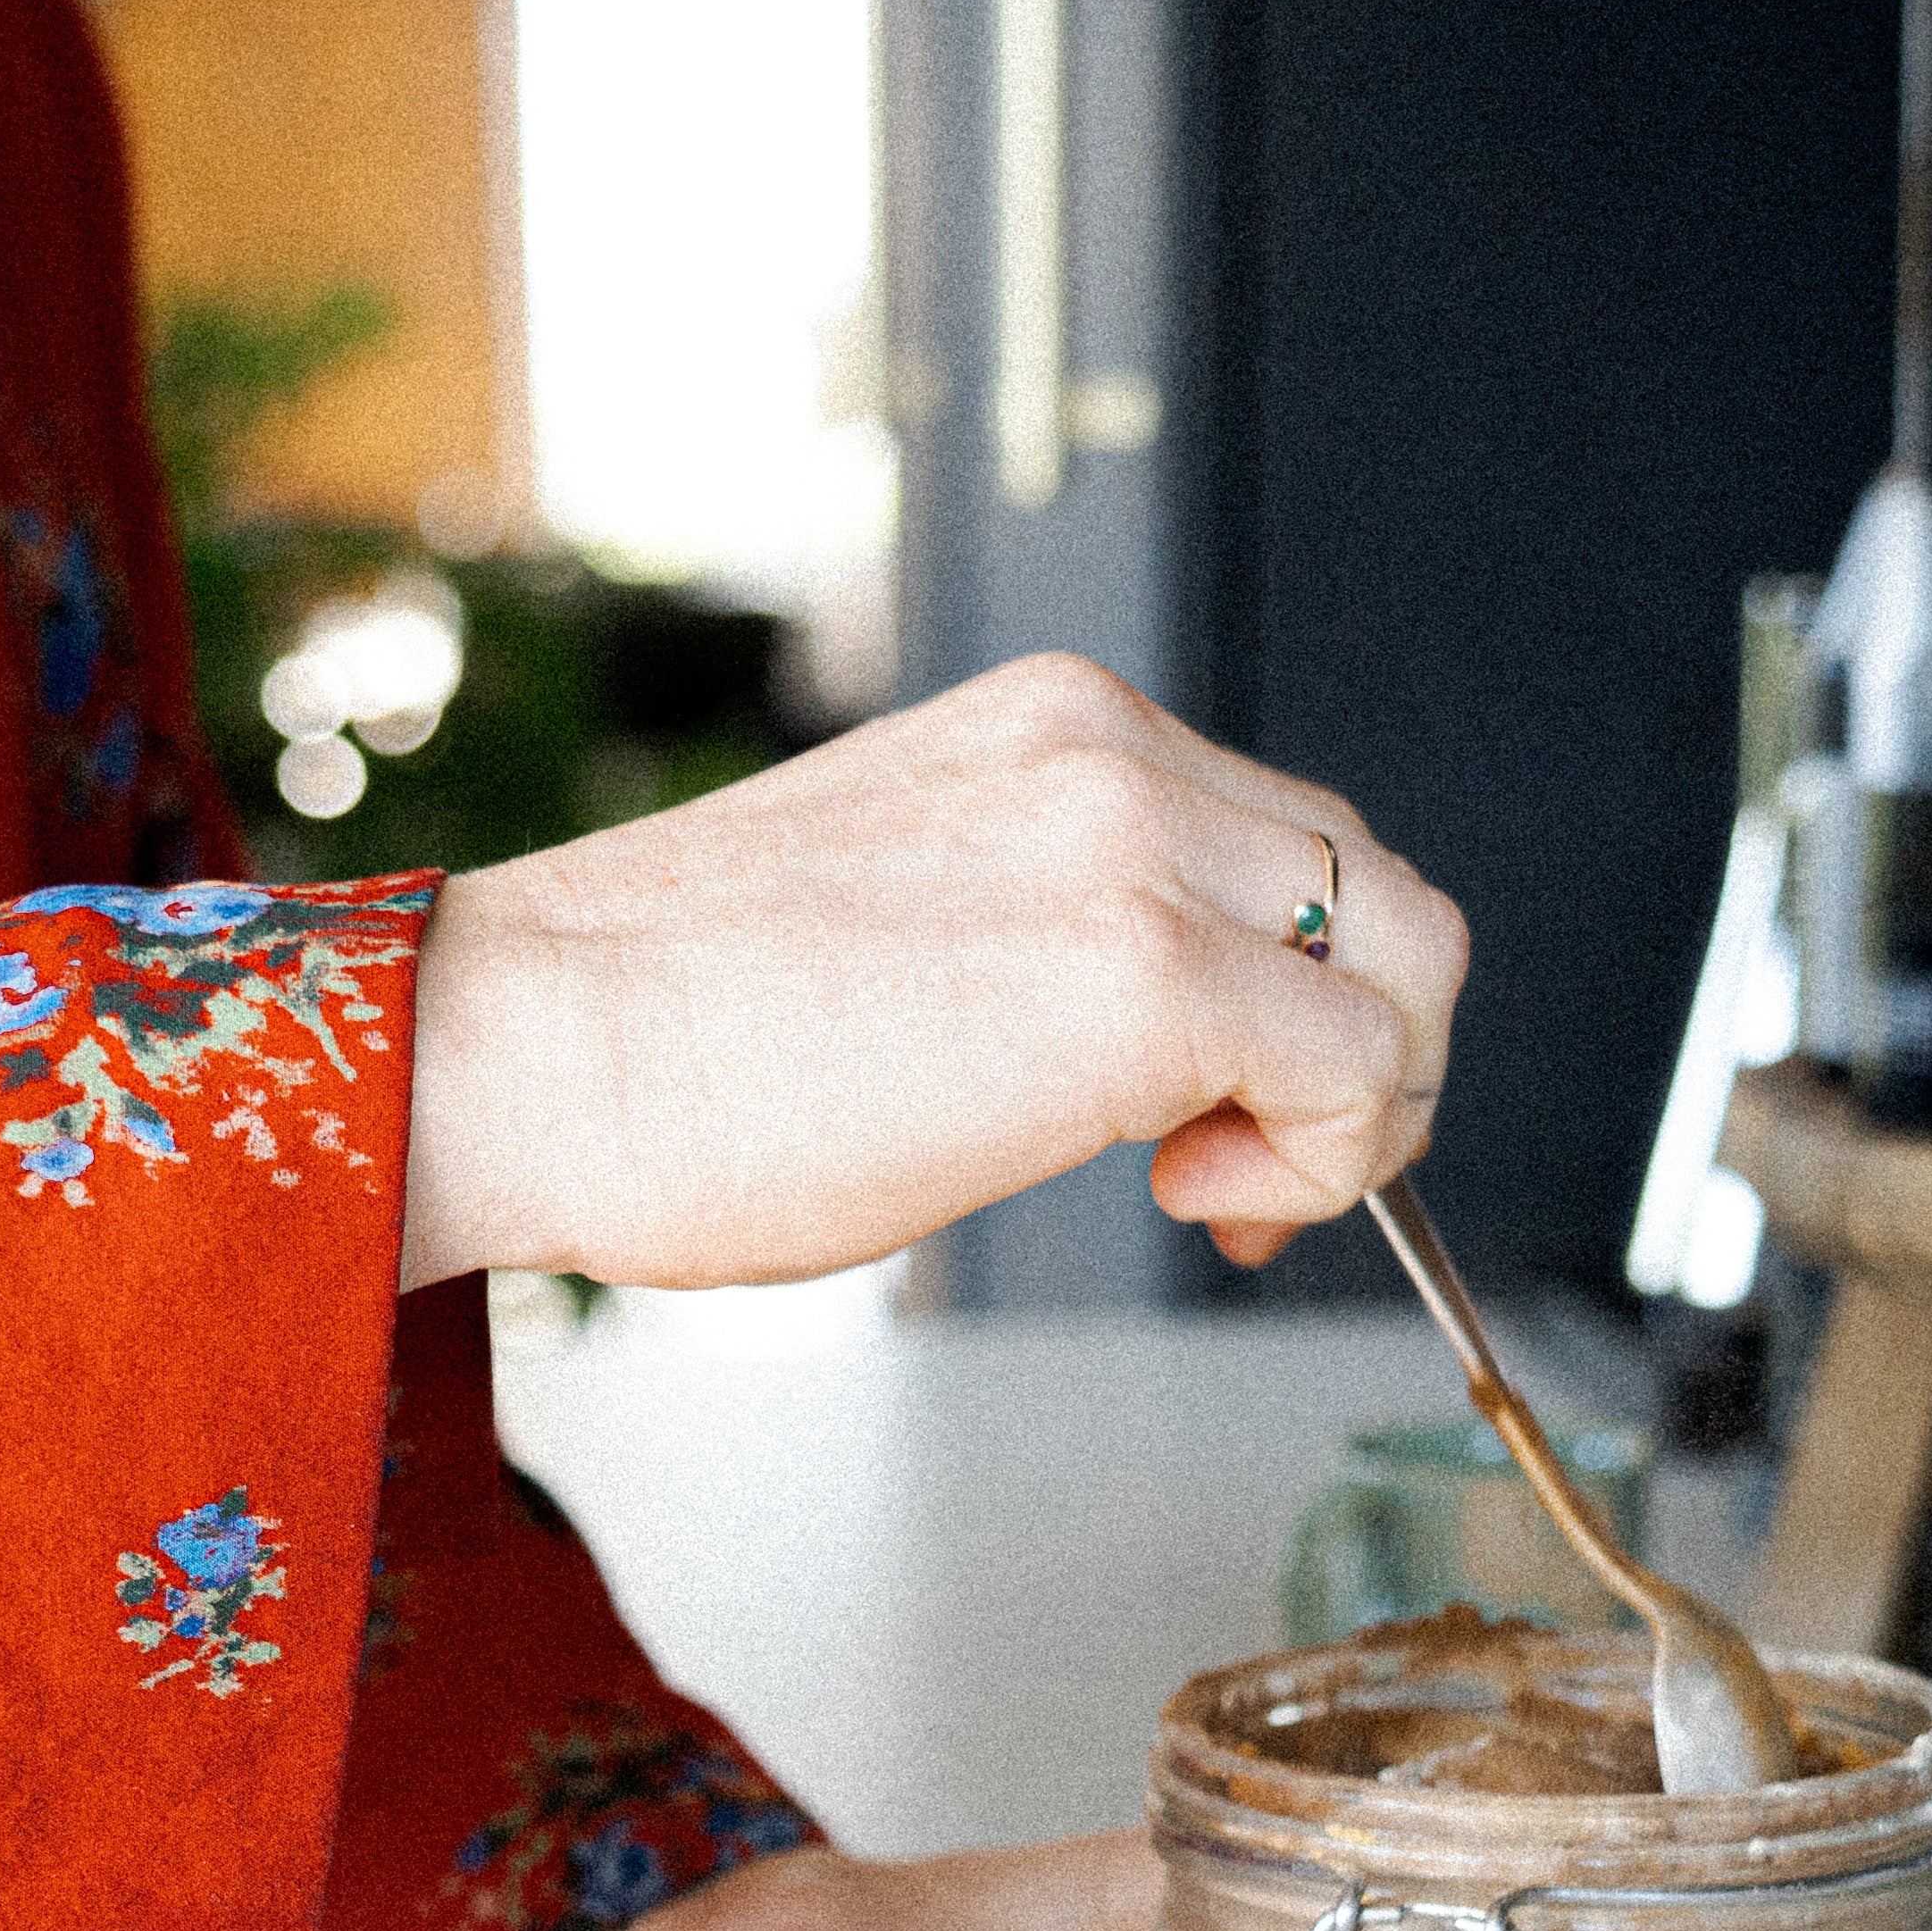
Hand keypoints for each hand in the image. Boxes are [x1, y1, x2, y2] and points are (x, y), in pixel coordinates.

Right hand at [402, 653, 1467, 1291]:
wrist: (523, 1050)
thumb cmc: (662, 1037)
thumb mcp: (903, 923)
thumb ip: (1046, 936)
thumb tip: (1156, 1051)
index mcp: (1054, 730)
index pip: (1290, 847)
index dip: (1304, 998)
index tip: (1223, 1123)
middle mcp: (1112, 754)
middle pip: (1381, 892)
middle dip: (1362, 1059)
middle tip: (1251, 1175)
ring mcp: (1134, 852)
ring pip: (1407, 966)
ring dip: (1356, 1110)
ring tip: (1213, 1193)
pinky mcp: (1141, 977)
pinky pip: (1356, 1070)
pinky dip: (1325, 1163)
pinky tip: (1193, 1200)